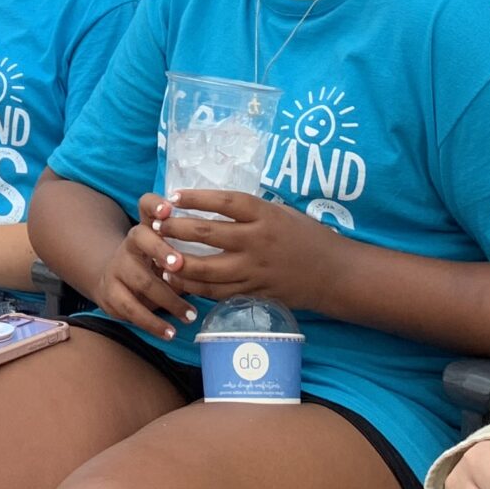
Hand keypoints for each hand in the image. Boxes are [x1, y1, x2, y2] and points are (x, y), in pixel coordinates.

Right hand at [94, 195, 200, 338]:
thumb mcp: (169, 249)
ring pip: (141, 280)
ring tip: (190, 315)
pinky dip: (153, 323)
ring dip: (168, 299)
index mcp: (147, 226)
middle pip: (140, 239)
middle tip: (180, 265)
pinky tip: (170, 332)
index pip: (145, 205)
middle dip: (161, 251)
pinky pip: (131, 309)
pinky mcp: (111, 294)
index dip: (155, 205)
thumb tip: (228, 253)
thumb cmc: (155, 263)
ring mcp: (118, 267)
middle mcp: (130, 242)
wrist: (114, 280)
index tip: (168, 210)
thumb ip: (189, 245)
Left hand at [143, 189, 338, 311]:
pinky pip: (217, 291)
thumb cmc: (307, 236)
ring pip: (206, 269)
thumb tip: (214, 204)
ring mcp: (253, 270)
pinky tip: (178, 281)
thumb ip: (251, 211)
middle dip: (176, 229)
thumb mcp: (281, 212)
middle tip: (156, 225)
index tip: (173, 196)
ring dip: (177, 263)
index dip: (195, 198)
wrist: (333, 273)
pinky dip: (194, 286)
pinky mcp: (253, 292)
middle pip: (206, 234)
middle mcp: (256, 242)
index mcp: (264, 215)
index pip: (223, 203)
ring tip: (159, 256)